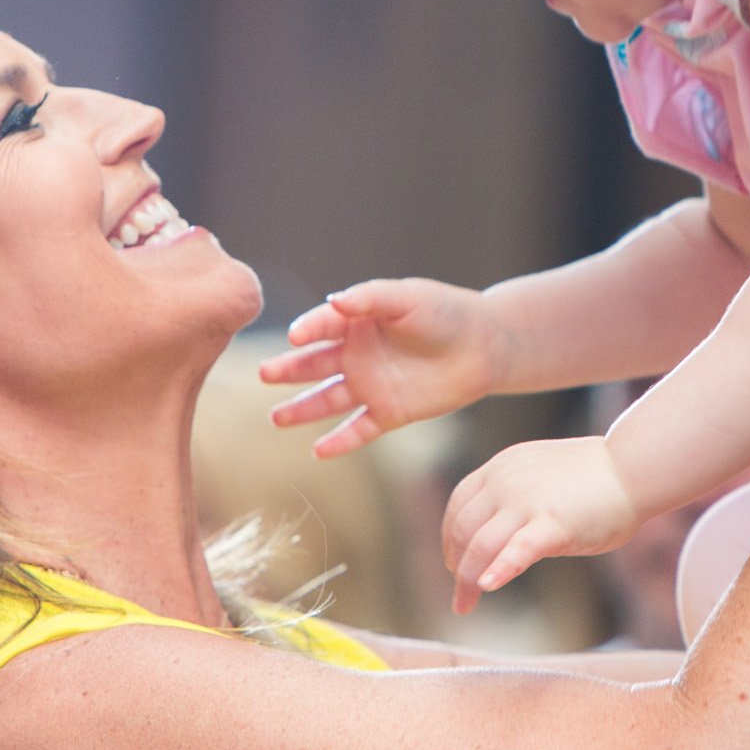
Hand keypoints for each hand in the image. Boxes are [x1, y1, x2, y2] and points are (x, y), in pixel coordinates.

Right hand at [258, 279, 509, 457]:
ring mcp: (371, 385)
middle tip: (264, 374)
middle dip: (289, 370)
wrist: (485, 345)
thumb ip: (371, 298)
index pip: (324, 325)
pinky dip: (340, 441)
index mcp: (357, 321)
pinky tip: (318, 451)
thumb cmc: (446, 312)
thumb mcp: (408, 298)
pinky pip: (359, 430)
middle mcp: (357, 354)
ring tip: (275, 418)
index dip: (309, 329)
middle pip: (314, 365)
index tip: (295, 336)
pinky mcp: (390, 413)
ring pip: (328, 400)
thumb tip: (334, 300)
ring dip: (302, 409)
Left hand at [440, 435, 640, 613]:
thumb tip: (494, 536)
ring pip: (481, 545)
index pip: (459, 506)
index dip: (450, 539)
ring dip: (468, 579)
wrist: (634, 468)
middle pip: (464, 530)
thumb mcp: (538, 476)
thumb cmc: (593, 478)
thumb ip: (512, 498)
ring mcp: (528, 501)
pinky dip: (499, 570)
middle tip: (461, 593)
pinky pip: (517, 550)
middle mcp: (506, 481)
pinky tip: (489, 586)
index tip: (454, 563)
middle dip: (456, 566)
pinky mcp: (553, 524)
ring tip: (466, 603)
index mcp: (501, 468)